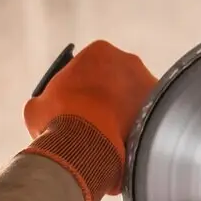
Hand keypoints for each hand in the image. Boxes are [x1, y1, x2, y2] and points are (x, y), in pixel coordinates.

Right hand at [21, 40, 157, 200]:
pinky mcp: (164, 112)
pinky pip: (149, 122)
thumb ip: (45, 102)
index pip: (90, 66)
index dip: (81, 90)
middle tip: (95, 126)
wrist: (92, 147)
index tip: (77, 109)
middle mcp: (131, 61)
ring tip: (111, 141)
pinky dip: (140, 133)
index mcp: (99, 52)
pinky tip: (127, 148)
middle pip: (116, 83)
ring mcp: (151, 85)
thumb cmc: (61, 121)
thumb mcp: (37, 109)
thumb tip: (46, 111)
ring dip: (125, 117)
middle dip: (107, 102)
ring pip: (135, 103)